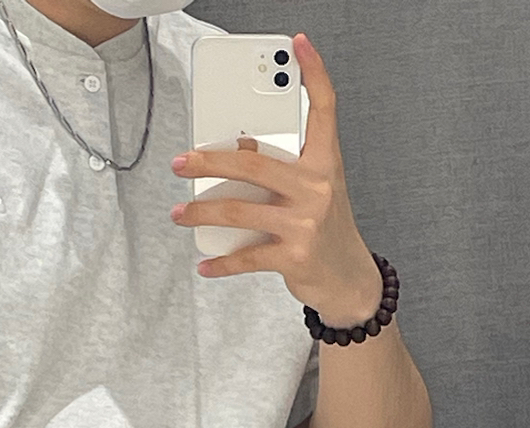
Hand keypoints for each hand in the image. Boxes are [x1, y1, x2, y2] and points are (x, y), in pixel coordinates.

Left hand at [168, 32, 382, 324]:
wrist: (349, 281)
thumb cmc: (325, 230)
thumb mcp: (312, 191)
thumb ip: (282, 166)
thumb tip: (237, 150)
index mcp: (324, 164)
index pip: (324, 110)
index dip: (314, 74)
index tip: (299, 45)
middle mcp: (317, 189)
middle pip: (253, 162)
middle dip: (208, 162)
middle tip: (181, 163)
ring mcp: (305, 223)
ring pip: (239, 209)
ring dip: (202, 212)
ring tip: (181, 213)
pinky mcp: (294, 256)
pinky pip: (247, 256)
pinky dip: (221, 262)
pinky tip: (205, 262)